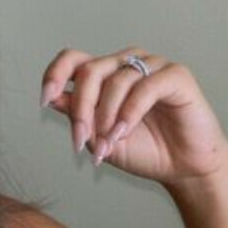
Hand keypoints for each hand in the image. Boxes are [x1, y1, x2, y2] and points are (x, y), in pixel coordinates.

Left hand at [40, 47, 227, 184]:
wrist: (183, 168)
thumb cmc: (145, 150)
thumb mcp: (99, 137)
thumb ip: (77, 115)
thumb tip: (51, 97)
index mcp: (106, 75)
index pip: (72, 59)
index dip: (54, 74)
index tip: (45, 100)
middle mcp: (127, 64)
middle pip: (90, 71)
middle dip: (81, 109)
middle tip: (81, 140)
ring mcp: (152, 66)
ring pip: (115, 80)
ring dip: (105, 117)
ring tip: (108, 144)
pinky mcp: (176, 75)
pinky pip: (145, 87)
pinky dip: (129, 112)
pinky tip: (124, 132)